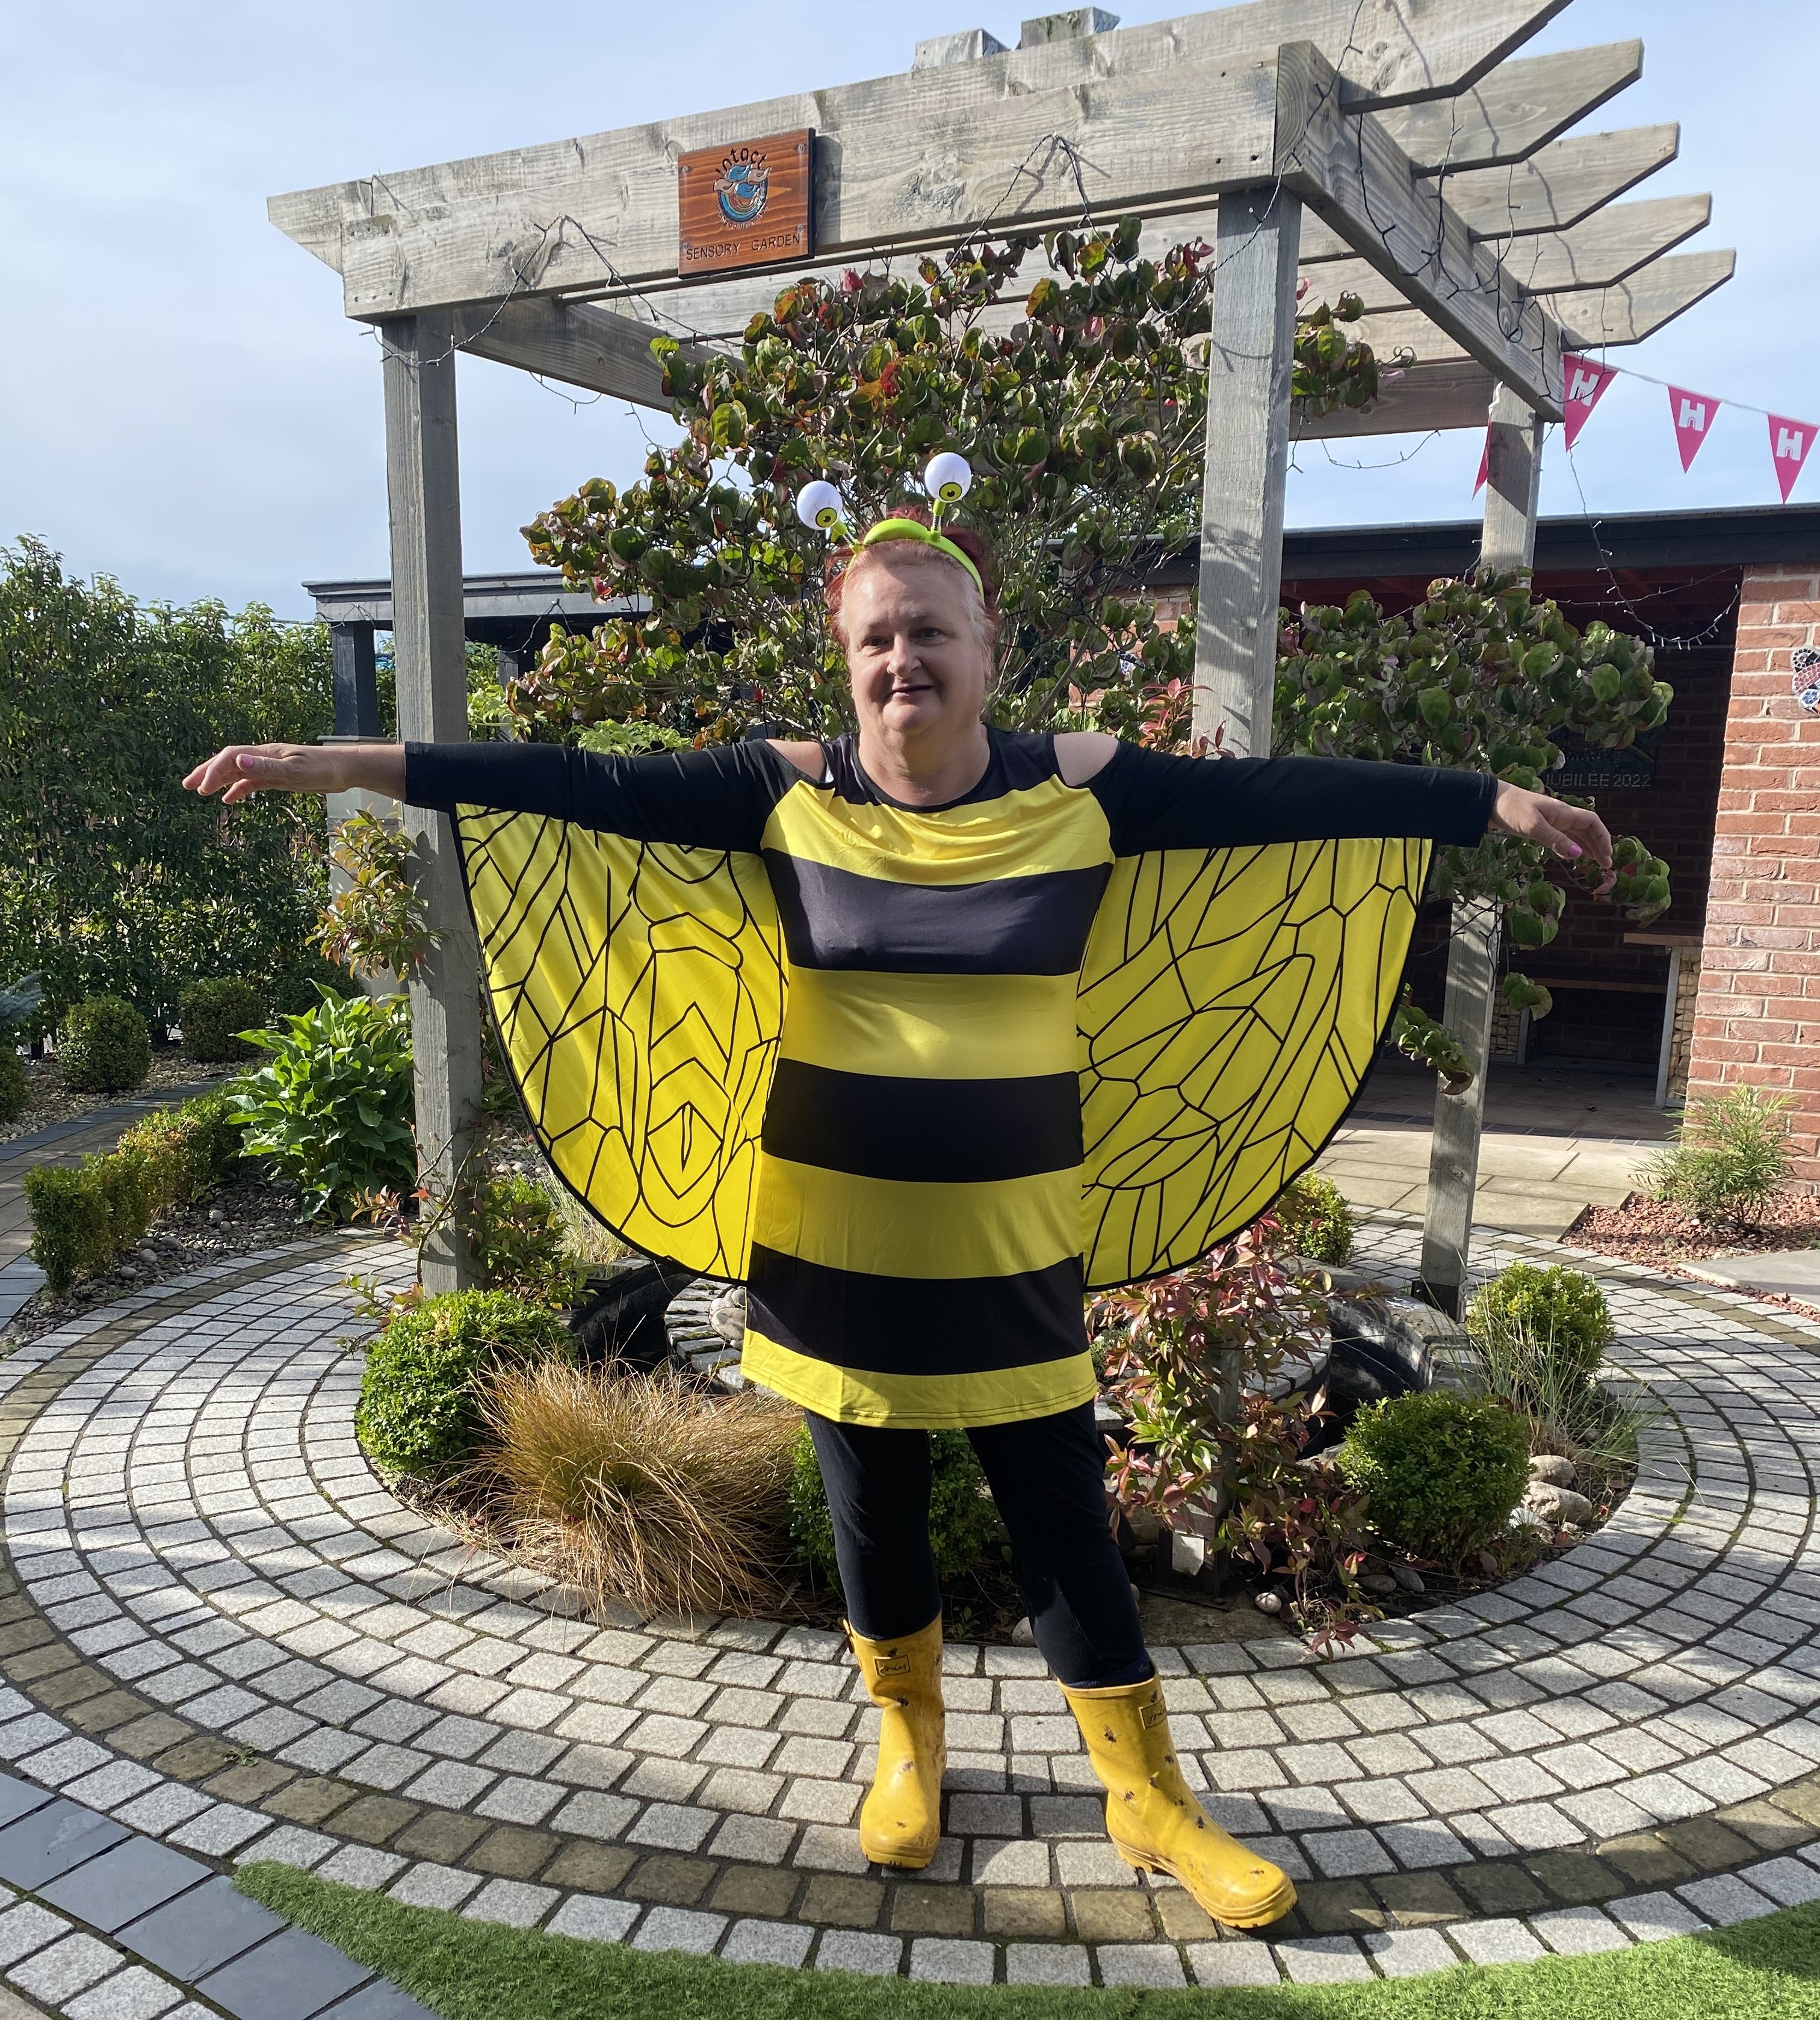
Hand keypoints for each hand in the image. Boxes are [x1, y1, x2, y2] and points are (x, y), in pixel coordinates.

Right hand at [183, 743, 403, 804]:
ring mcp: (271, 767)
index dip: (214, 770)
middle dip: (207, 772)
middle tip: (187, 786)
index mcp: (265, 753)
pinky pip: (253, 782)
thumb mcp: (295, 771)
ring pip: (238, 771)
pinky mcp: (279, 777)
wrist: (346, 769)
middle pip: (228, 761)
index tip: (202, 789)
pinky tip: (229, 800)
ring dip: (218, 780)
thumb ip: (267, 767)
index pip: (231, 757)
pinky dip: (238, 789)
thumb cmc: (324, 769)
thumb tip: (239, 759)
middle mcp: (264, 757)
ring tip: (199, 791)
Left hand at [1489, 782, 1613, 890]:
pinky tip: (1574, 855)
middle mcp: (1561, 816)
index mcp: (1564, 813)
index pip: (1592, 822)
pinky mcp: (1541, 827)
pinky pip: (1563, 837)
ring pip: (1576, 834)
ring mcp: (1551, 821)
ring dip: (1587, 847)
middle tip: (1606, 865)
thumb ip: (1556, 840)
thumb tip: (1578, 854)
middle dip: (1598, 846)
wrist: (1491, 801)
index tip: (1607, 854)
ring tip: (1596, 862)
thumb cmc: (1512, 810)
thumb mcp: (1534, 826)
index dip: (1603, 837)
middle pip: (1587, 830)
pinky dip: (1571, 846)